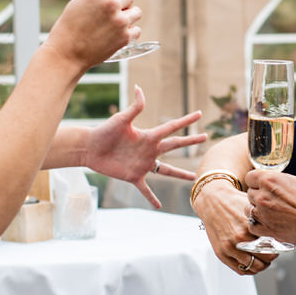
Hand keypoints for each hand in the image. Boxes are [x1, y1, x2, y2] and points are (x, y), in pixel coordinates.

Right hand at [42, 0, 140, 68]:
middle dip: (123, 3)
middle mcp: (111, 3)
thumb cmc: (68, 27)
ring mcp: (120, 20)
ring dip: (129, 17)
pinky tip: (118, 35)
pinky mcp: (125, 37)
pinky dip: (129, 33)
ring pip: (137, 12)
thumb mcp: (79, 2)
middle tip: (113, 13)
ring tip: (117, 23)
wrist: (66, 53)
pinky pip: (136, 30)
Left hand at [85, 85, 206, 207]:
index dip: (186, 121)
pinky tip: (159, 206)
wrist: (90, 148)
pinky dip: (152, 198)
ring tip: (193, 179)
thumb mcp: (121, 119)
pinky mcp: (133, 176)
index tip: (199, 114)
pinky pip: (146, 189)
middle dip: (190, 142)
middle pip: (175, 146)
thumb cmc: (104, 132)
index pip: (172, 127)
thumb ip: (134, 107)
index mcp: (149, 136)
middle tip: (205, 137)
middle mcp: (149, 150)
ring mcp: (143, 164)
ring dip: (180, 174)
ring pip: (167, 170)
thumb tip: (139, 88)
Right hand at [192, 179, 275, 274]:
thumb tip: (279, 233)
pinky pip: (240, 269)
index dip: (279, 247)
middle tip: (272, 253)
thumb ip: (263, 221)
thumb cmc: (232, 202)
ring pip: (254, 266)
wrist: (212, 202)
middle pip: (265, 257)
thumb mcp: (251, 208)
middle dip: (272, 256)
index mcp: (249, 227)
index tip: (280, 246)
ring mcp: (229, 248)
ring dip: (261, 265)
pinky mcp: (221, 254)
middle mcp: (240, 238)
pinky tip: (252, 262)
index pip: (272, 245)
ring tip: (263, 259)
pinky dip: (249, 269)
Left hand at [244, 169, 295, 248]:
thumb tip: (277, 182)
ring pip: (248, 209)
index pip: (250, 177)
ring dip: (256, 211)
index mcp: (270, 180)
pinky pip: (252, 226)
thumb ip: (282, 181)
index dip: (255, 182)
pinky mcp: (266, 229)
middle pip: (250, 193)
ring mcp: (262, 213)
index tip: (260, 186)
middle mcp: (263, 195)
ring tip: (269, 213)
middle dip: (258, 196)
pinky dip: (257, 225)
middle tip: (270, 201)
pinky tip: (266, 224)